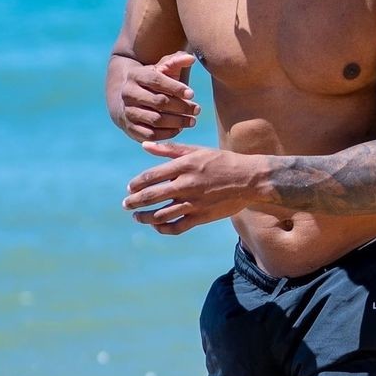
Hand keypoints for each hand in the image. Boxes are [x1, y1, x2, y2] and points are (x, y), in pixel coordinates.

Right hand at [116, 51, 200, 141]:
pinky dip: (167, 133)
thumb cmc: (152, 81)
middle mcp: (128, 94)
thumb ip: (176, 61)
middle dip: (181, 106)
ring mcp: (128, 112)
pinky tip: (179, 129)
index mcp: (136, 75)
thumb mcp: (162, 68)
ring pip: (155, 120)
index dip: (175, 88)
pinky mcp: (130, 128)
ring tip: (192, 121)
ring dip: (177, 122)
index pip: (156, 81)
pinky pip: (150, 134)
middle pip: (158, 102)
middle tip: (197, 109)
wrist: (128, 98)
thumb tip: (191, 59)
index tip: (192, 94)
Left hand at [123, 142, 255, 234]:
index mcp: (184, 166)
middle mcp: (186, 185)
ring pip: (161, 215)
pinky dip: (163, 229)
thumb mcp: (196, 151)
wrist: (249, 179)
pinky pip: (176, 227)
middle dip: (134, 202)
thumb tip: (144, 146)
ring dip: (145, 217)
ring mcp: (193, 203)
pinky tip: (156, 226)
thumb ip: (169, 150)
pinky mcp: (201, 217)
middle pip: (151, 197)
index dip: (136, 184)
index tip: (129, 188)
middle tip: (126, 205)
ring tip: (137, 217)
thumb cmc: (222, 162)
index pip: (150, 177)